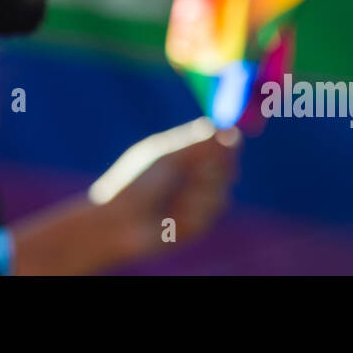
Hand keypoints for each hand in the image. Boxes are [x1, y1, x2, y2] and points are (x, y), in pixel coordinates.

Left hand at [87, 118, 240, 258]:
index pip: (218, 143)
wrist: (120, 222)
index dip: (229, 141)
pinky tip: (172, 217)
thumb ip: (196, 144)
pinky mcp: (197, 223)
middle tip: (200, 170)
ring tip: (173, 199)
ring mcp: (197, 200)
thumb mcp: (166, 157)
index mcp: (184, 153)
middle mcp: (194, 175)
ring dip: (201, 193)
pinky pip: (211, 213)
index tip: (233, 138)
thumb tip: (225, 128)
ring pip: (222, 192)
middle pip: (229, 166)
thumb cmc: (136, 183)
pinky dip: (194, 211)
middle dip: (218, 169)